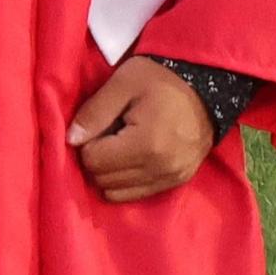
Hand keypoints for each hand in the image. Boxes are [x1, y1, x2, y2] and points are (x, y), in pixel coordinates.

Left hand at [70, 57, 214, 202]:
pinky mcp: (177, 183)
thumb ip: (94, 112)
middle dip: (95, 159)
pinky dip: (125, 181)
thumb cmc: (159, 80)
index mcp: (146, 145)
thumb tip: (70, 140)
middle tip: (103, 134)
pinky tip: (129, 157)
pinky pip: (138, 194)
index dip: (86, 143)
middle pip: (104, 180)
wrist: (205, 88)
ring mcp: (171, 179)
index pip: (95, 162)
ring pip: (118, 193)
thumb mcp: (122, 84)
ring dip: (109, 172)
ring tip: (116, 145)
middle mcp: (160, 170)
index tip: (95, 126)